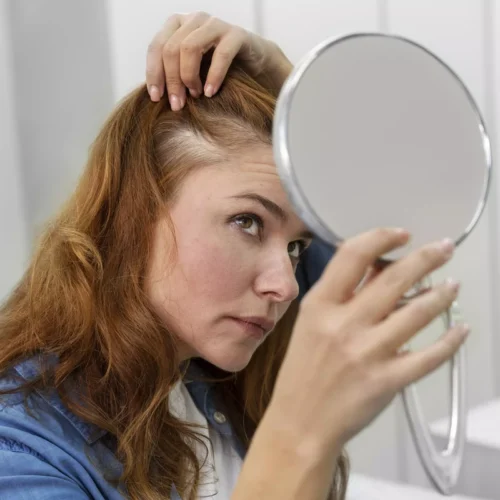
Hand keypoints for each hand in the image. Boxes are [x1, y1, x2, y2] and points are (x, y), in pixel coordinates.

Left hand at [145, 12, 291, 108]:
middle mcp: (194, 20)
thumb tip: (154, 95)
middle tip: (177, 104)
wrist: (254, 64)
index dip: (154, 73)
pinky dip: (213, 76)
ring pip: (190, 47)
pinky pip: (220, 55)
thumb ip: (172, 73)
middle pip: (171, 48)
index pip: (156, 46)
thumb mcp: (191, 69)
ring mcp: (215, 24)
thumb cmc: (217, 70)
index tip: (156, 98)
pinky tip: (210, 92)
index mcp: (177, 24)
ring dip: (189, 77)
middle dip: (172, 80)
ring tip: (196, 96)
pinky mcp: (236, 34)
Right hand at [269, 228, 468, 451]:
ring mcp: (367, 352)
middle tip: (444, 248)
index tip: (401, 235)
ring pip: (417, 312)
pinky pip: (429, 356)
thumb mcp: (311, 323)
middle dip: (426, 258)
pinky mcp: (387, 380)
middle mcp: (344, 324)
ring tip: (452, 285)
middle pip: (393, 279)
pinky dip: (450, 340)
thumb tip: (377, 268)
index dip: (382, 238)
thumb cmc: (303, 371)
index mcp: (320, 305)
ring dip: (441, 294)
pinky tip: (460, 329)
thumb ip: (341, 296)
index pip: (353, 256)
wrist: (300, 422)